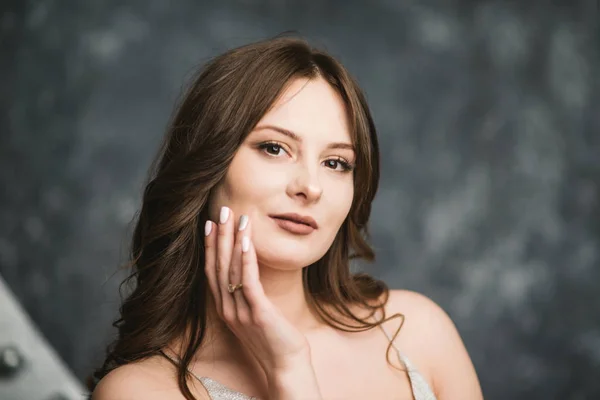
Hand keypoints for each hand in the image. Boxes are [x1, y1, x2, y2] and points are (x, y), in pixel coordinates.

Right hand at [203, 206, 315, 376]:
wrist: (286, 366)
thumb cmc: (274, 338)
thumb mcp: (255, 313)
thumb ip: (247, 295)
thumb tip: (249, 271)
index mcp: (225, 308)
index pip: (212, 271)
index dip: (210, 247)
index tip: (210, 224)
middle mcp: (227, 308)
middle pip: (218, 266)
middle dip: (219, 237)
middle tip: (220, 211)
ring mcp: (240, 311)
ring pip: (231, 270)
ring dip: (232, 241)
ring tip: (235, 218)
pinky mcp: (257, 313)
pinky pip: (248, 281)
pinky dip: (246, 259)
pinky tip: (246, 241)